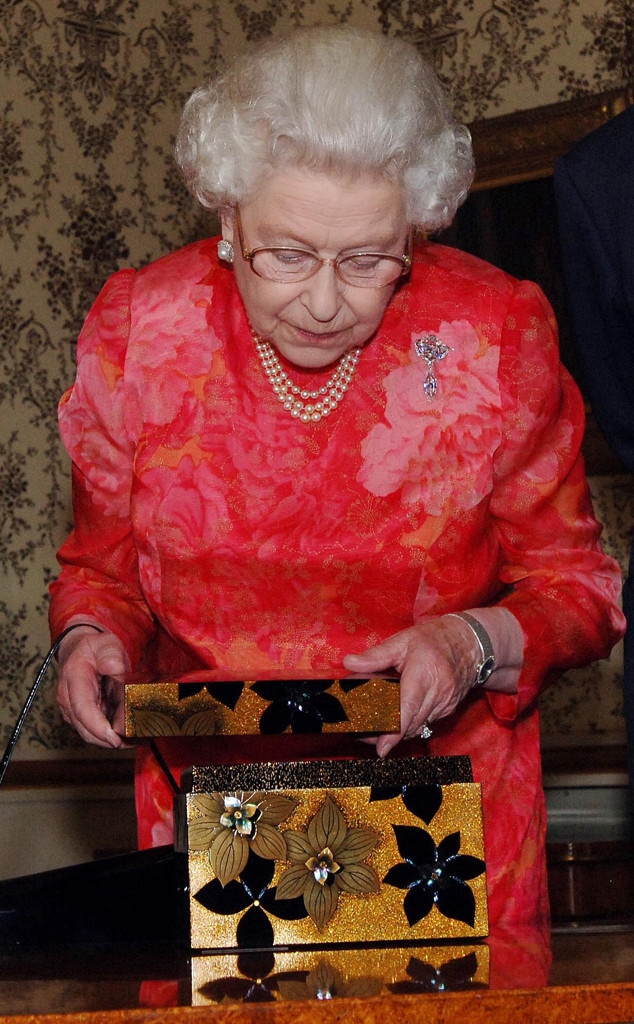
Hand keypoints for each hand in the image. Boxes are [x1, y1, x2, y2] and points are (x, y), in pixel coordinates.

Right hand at [57, 626, 128, 747]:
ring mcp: (72, 710)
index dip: (98, 727)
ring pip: (89, 734)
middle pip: (85, 729)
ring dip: (109, 741)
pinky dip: (108, 736)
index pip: (83, 709)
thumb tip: (115, 668)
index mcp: (73, 679)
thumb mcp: (105, 644)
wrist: (79, 651)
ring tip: (134, 742)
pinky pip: (92, 730)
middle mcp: (68, 699)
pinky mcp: (80, 716)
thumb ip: (110, 655)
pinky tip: (127, 737)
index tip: (115, 738)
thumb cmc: (94, 648)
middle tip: (132, 743)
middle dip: (108, 740)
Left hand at [343, 617, 479, 757]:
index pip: (408, 707)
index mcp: (423, 673)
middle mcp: (438, 692)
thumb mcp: (402, 641)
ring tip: (375, 732)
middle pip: (411, 723)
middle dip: (388, 734)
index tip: (382, 748)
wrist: (470, 644)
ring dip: (398, 733)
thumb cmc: (433, 640)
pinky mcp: (448, 709)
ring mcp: (445, 703)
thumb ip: (375, 655)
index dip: (395, 730)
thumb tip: (349, 663)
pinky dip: (410, 725)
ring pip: (418, 727)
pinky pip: (426, 723)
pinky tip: (396, 722)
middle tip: (363, 737)